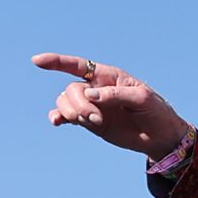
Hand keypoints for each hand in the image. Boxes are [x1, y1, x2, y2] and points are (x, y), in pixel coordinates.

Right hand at [34, 53, 187, 156]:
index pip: (79, 65)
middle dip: (79, 104)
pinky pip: (66, 116)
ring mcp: (91, 105)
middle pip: (71, 89)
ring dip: (73, 113)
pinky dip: (58, 117)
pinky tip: (56, 122)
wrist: (159, 136)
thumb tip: (90, 95)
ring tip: (94, 122)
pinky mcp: (89, 121)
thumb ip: (116, 94)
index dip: (57, 62)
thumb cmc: (155, 112)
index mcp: (108, 76)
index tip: (37, 61)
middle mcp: (95, 88)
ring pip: (65, 102)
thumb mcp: (141, 99)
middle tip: (96, 119)